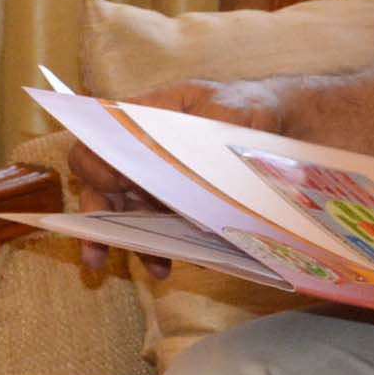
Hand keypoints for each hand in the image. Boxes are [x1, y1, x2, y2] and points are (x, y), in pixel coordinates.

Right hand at [62, 79, 288, 276]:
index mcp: (139, 120)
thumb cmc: (244, 105)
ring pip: (127, 216)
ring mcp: (156, 184)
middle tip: (98, 252)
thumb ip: (200, 137)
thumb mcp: (227, 111)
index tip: (113, 187)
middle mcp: (139, 155)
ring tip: (153, 268)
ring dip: (132, 244)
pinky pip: (159, 232)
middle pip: (101, 186)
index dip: (96, 167)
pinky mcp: (177, 209)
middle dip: (96, 221)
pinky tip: (173, 264)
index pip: (97, 142)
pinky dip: (162, 250)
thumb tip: (178, 174)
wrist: (278, 124)